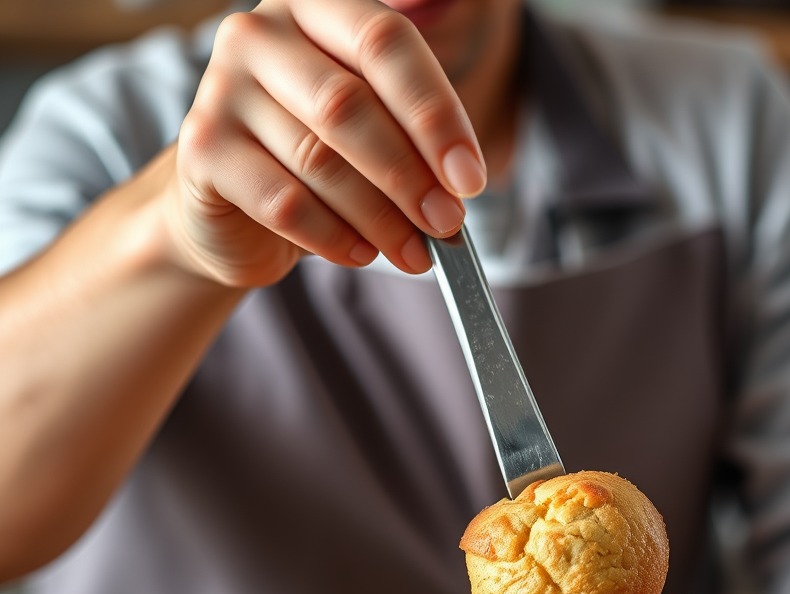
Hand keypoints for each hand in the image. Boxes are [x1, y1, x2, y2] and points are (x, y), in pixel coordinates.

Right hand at [164, 0, 486, 286]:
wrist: (229, 207)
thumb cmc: (311, 161)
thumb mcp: (368, 132)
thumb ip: (409, 140)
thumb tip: (456, 189)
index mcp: (315, 7)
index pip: (386, 42)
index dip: (435, 114)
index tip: (470, 178)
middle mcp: (260, 33)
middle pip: (350, 106)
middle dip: (409, 176)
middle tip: (446, 224)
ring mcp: (220, 87)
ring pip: (319, 161)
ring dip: (379, 218)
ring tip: (414, 253)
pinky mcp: (202, 150)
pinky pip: (283, 203)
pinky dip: (333, 237)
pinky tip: (361, 254)